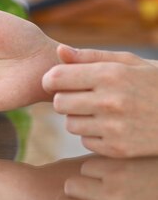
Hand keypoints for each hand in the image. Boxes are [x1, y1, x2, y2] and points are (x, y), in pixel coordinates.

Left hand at [43, 46, 157, 157]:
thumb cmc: (154, 83)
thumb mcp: (128, 63)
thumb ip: (90, 57)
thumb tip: (59, 50)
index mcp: (109, 75)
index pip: (56, 78)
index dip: (53, 79)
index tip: (59, 81)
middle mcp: (110, 101)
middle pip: (59, 103)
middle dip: (66, 99)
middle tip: (81, 97)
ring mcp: (114, 127)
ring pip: (70, 124)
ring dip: (78, 118)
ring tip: (99, 111)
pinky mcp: (118, 149)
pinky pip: (85, 140)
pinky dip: (93, 135)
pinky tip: (110, 126)